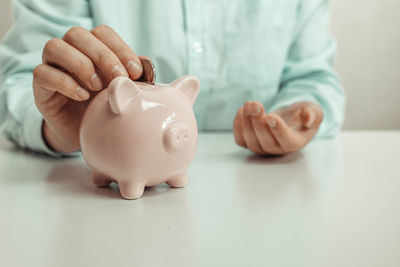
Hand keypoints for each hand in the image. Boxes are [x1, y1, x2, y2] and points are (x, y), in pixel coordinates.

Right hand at [33, 25, 143, 152]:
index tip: (135, 72)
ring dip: (81, 65)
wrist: (86, 132)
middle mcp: (69, 51)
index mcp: (92, 47)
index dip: (120, 48)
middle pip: (77, 35)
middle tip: (118, 79)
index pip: (102, 33)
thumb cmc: (106, 106)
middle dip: (102, 56)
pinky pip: (42, 73)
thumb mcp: (123, 90)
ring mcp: (51, 66)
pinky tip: (83, 96)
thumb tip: (147, 67)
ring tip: (98, 86)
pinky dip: (65, 83)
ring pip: (55, 47)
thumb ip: (134, 77)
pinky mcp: (40, 87)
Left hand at [233, 101, 323, 154]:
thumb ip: (314, 115)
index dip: (278, 130)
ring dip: (246, 122)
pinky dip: (238, 126)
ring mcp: (262, 148)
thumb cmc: (302, 115)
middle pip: (265, 142)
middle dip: (258, 122)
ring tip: (249, 104)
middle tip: (255, 105)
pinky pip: (240, 140)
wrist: (289, 119)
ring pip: (251, 141)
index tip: (271, 116)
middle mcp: (278, 149)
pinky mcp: (250, 143)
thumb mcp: (314, 111)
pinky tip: (241, 111)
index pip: (286, 141)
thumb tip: (309, 118)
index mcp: (295, 142)